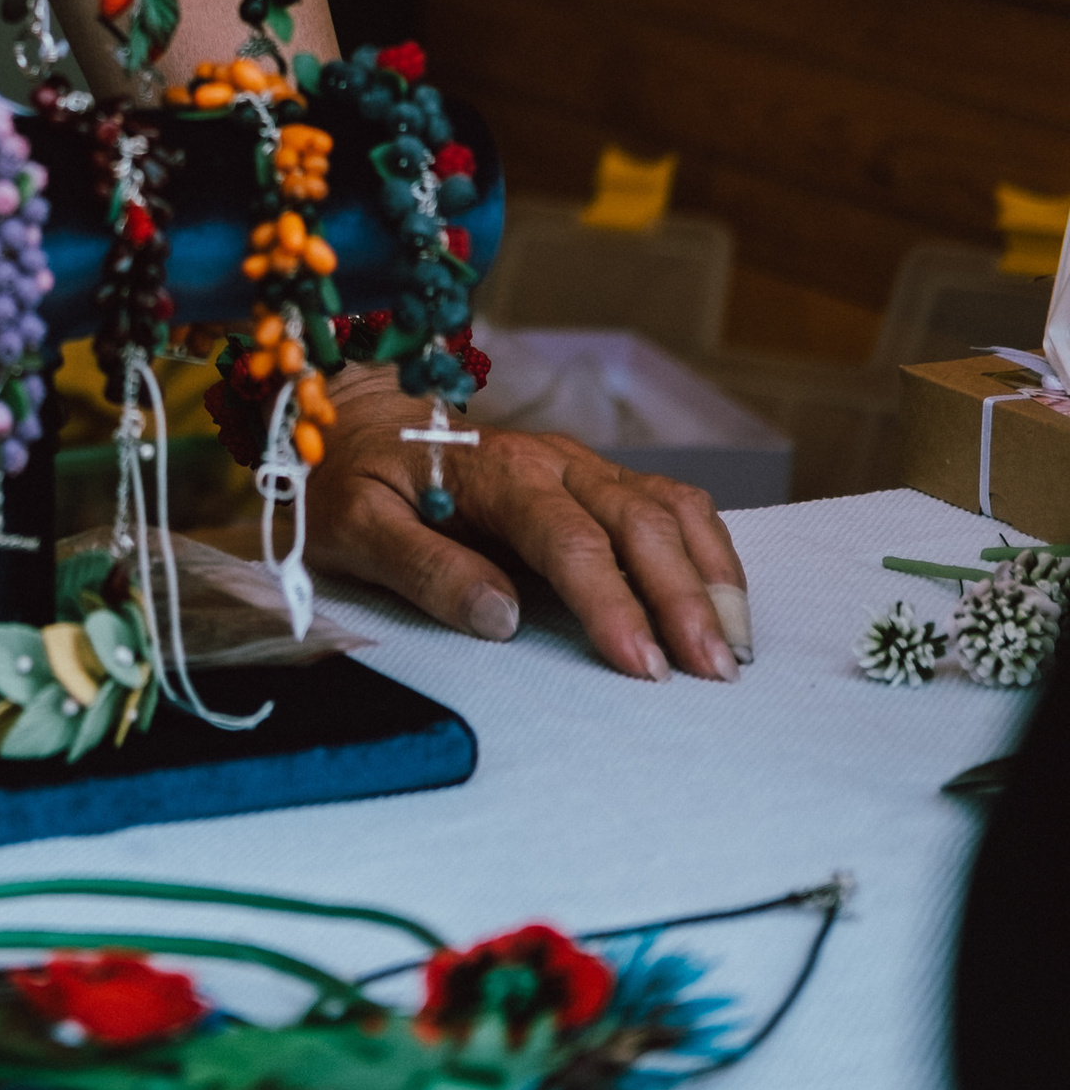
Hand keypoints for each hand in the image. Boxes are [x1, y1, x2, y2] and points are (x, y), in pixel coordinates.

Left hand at [302, 366, 752, 683]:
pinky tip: (725, 602)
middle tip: (713, 672)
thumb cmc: (355, 478)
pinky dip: (708, 550)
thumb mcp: (358, 527)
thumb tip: (502, 617)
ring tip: (735, 647)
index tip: (643, 664)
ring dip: (709, 574)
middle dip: (683, 597)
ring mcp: (581, 466)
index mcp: (494, 470)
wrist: (357, 417)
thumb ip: (426, 569)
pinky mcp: (596, 480)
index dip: (611, 602)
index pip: (568, 539)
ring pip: (669, 508)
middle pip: (638, 523)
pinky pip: (670, 504)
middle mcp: (552, 459)